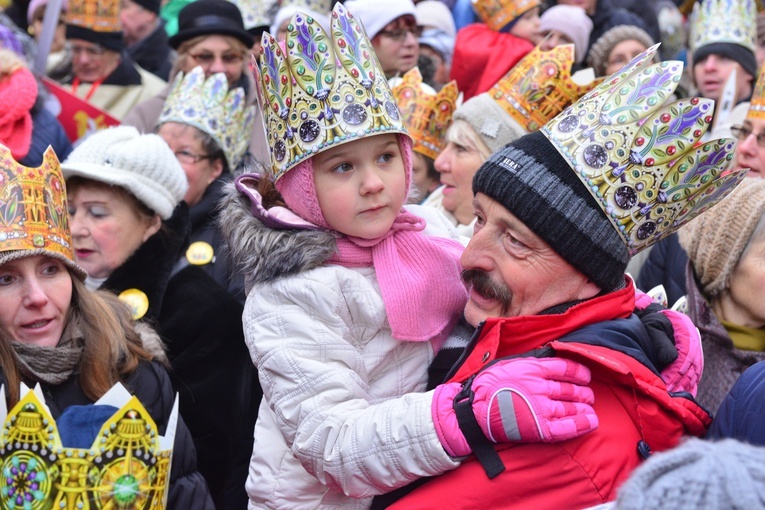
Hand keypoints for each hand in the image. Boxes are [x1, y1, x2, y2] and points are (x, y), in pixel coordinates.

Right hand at [432, 357, 597, 457]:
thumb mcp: (509, 363)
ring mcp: (542, 408)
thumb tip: (548, 358)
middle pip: (572, 388)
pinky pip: (568, 427)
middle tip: (586, 394)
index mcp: (533, 369)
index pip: (566, 368)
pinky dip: (582, 424)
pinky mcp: (540, 428)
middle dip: (583, 392)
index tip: (585, 376)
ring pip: (572, 406)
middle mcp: (541, 387)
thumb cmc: (488, 385)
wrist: (473, 410)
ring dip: (584, 407)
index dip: (580, 372)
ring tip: (588, 407)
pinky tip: (591, 421)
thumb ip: (530, 362)